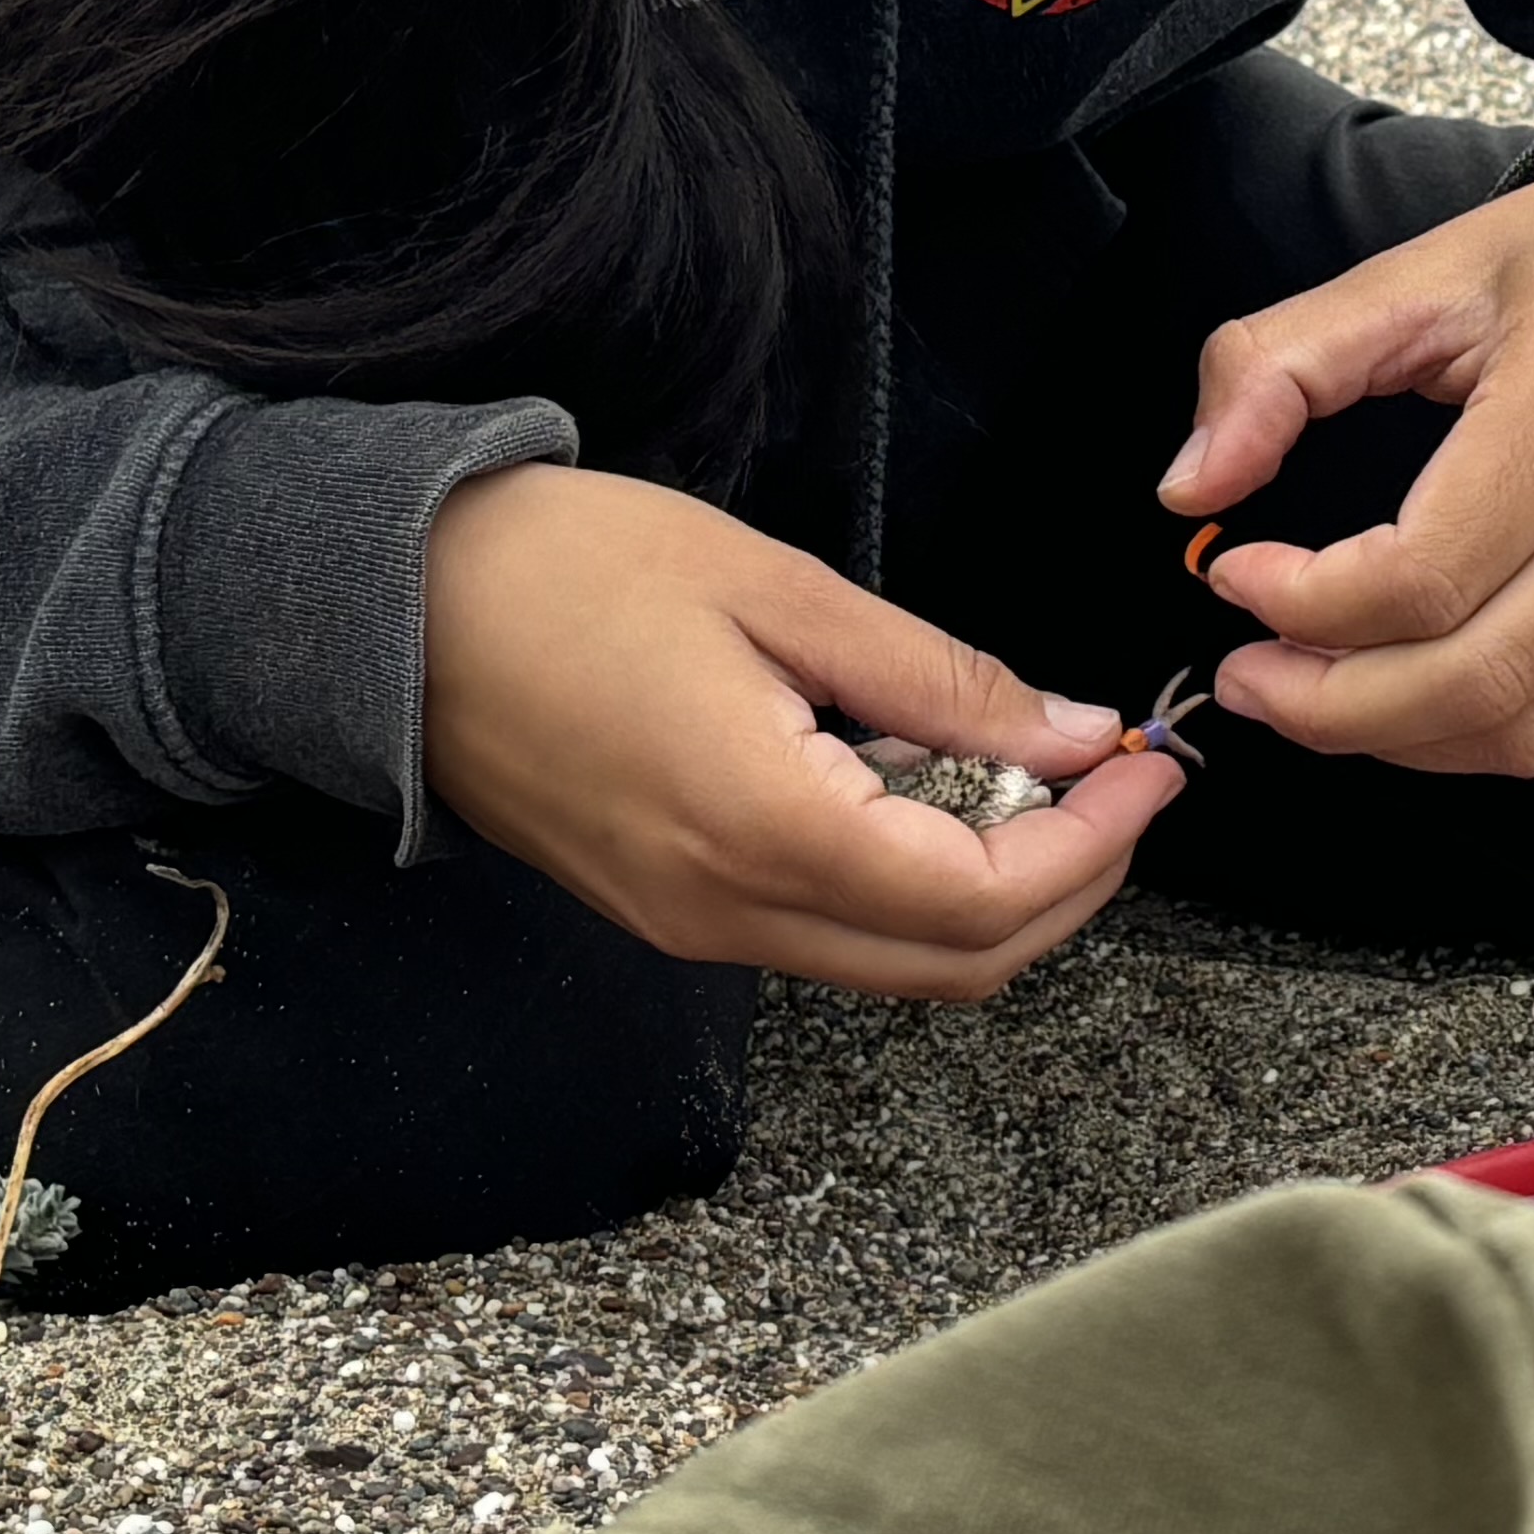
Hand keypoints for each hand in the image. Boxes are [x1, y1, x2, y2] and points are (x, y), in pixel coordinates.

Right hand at [421, 467, 1177, 996]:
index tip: (1148, 767)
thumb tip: (1071, 735)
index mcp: (763, 830)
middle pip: (956, 966)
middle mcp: (728, 913)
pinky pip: (825, 935)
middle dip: (1070, 886)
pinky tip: (933, 790)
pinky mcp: (664, 910)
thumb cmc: (566, 567)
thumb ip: (936, 679)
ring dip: (996, 893)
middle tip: (1120, 782)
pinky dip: (910, 886)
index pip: (984, 901)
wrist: (384, 606)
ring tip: (1042, 776)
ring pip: (893, 966)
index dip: (1092, 845)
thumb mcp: (777, 589)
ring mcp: (689, 926)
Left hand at [1164, 128, 1533, 779]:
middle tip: (1251, 678)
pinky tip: (1422, 687)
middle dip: (1331, 709)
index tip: (1235, 573)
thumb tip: (1188, 493)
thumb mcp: (1439, 262)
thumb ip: (1285, 362)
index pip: (1424, 572)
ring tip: (1320, 690)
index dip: (1304, 604)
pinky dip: (1489, 737)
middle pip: (1479, 680)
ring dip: (1403, 739)